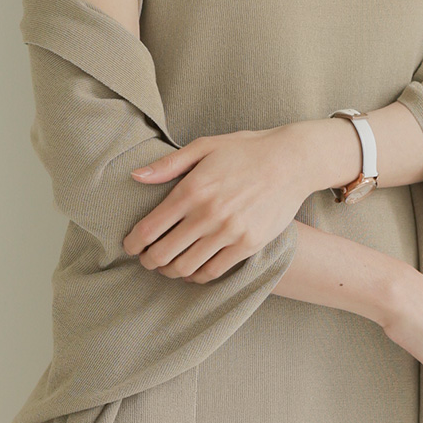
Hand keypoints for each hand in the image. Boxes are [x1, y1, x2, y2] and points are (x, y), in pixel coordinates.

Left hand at [123, 124, 312, 281]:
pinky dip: (198, 275)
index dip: (133, 243)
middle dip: (148, 261)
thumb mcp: (205, 146)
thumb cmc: (246, 150)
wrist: (292, 160)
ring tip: (168, 266)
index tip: (130, 247)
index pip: (149, 228)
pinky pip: (214, 271)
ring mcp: (229, 231)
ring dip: (170, 271)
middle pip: (163, 253)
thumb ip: (169, 164)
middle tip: (147, 259)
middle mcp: (208, 213)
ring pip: (186, 267)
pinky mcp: (248, 244)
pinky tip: (193, 269)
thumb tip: (135, 177)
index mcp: (192, 189)